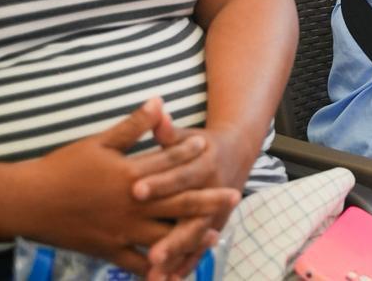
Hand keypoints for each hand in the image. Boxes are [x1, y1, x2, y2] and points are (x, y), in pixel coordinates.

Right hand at [12, 98, 239, 277]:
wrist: (27, 202)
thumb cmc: (62, 168)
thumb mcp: (99, 142)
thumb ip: (133, 126)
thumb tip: (159, 101)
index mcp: (129, 175)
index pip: (166, 163)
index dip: (189, 154)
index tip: (211, 147)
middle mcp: (130, 205)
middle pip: (176, 202)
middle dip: (207, 200)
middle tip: (234, 195)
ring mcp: (120, 230)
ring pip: (163, 237)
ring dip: (190, 237)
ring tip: (215, 236)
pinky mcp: (108, 250)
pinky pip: (137, 265)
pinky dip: (158, 269)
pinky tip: (176, 273)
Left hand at [133, 116, 252, 278]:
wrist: (236, 152)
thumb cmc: (200, 143)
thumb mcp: (186, 134)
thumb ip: (168, 130)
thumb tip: (155, 108)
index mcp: (204, 164)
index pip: (180, 175)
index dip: (160, 183)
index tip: (136, 191)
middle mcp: (213, 191)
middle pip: (191, 217)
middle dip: (172, 237)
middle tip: (152, 254)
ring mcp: (214, 212)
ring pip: (195, 238)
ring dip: (178, 257)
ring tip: (157, 274)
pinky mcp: (212, 226)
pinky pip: (197, 249)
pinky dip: (184, 265)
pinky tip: (167, 280)